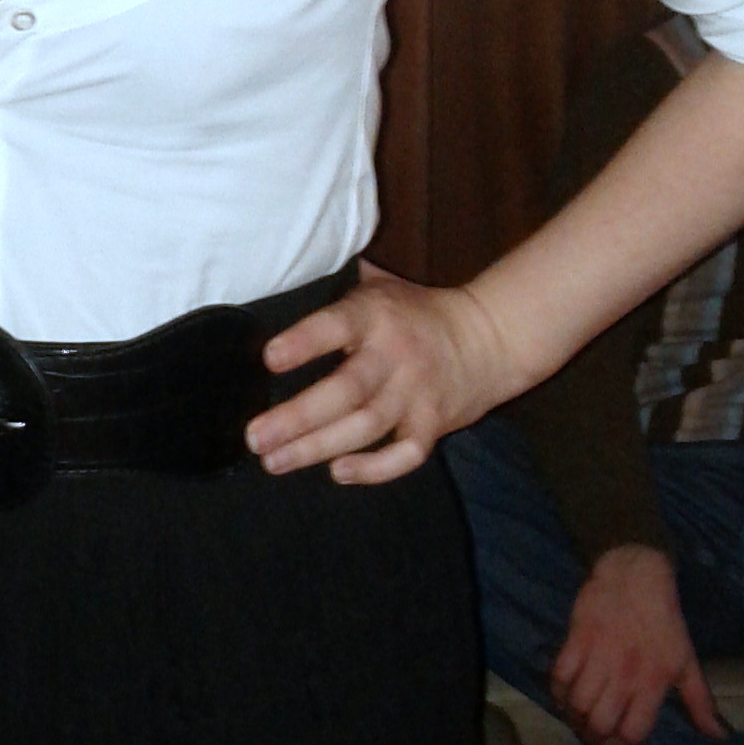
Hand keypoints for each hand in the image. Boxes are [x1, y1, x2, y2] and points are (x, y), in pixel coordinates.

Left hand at [246, 260, 519, 484]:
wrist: (489, 337)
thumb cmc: (415, 312)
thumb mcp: (380, 286)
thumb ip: (337, 285)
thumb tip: (286, 272)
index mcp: (375, 315)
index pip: (336, 326)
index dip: (303, 342)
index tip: (268, 360)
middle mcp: (395, 355)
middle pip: (346, 390)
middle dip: (297, 417)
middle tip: (255, 437)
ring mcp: (417, 393)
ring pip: (366, 426)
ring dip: (318, 447)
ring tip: (274, 461)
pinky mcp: (434, 424)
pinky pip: (406, 454)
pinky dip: (375, 469)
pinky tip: (339, 472)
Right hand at [550, 545, 724, 744]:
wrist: (635, 576)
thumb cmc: (664, 622)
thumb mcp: (687, 662)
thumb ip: (700, 702)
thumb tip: (718, 736)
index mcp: (654, 682)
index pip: (632, 730)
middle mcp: (625, 674)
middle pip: (600, 722)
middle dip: (592, 738)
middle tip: (590, 738)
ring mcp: (598, 657)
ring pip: (577, 703)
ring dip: (573, 718)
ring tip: (576, 720)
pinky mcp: (576, 640)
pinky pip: (559, 676)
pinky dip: (557, 692)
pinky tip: (563, 695)